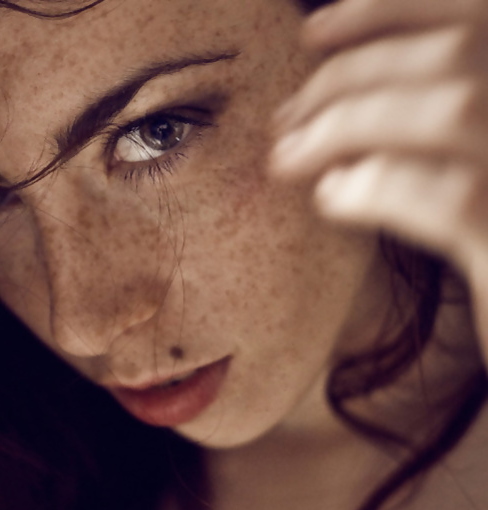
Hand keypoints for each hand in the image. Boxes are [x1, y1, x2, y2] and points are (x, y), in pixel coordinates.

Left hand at [271, 0, 487, 359]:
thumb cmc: (486, 244)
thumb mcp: (471, 167)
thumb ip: (429, 123)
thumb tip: (339, 96)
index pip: (474, 11)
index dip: (389, 9)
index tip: (313, 30)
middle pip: (454, 57)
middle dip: (347, 78)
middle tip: (284, 117)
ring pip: (452, 111)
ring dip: (349, 126)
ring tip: (290, 157)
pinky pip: (448, 198)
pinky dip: (376, 188)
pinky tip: (333, 199)